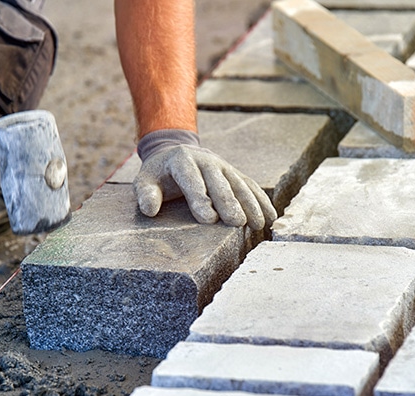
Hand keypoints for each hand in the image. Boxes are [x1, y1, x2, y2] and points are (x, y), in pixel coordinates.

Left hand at [134, 129, 276, 229]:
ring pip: (238, 184)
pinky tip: (270, 216)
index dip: (200, 199)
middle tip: (237, 222)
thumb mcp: (144, 180)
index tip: (209, 219)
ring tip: (258, 223)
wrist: (173, 151)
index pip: (192, 180)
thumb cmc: (158, 174)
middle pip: (219, 182)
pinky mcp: (233, 173)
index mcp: (182, 160)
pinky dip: (260, 200)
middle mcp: (206, 160)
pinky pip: (249, 186)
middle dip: (228, 202)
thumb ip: (145, 194)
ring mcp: (222, 165)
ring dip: (250, 203)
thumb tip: (149, 210)